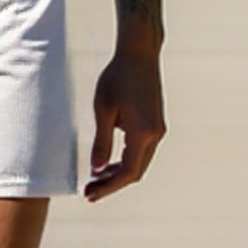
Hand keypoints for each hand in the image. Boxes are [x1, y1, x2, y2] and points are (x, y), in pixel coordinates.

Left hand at [85, 45, 165, 201]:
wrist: (139, 53)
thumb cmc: (118, 77)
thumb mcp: (103, 109)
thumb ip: (102, 142)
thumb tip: (97, 170)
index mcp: (143, 132)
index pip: (127, 172)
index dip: (108, 187)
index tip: (89, 194)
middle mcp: (155, 134)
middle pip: (136, 171)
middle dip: (112, 183)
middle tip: (89, 190)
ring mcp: (158, 129)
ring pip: (140, 162)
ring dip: (120, 172)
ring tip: (96, 178)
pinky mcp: (156, 123)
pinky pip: (143, 150)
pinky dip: (126, 159)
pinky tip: (110, 161)